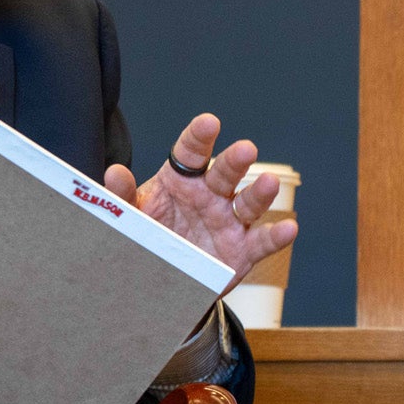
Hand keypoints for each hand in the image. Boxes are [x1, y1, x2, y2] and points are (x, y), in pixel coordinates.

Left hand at [105, 114, 297, 284]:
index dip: (200, 136)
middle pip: (226, 173)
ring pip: (248, 203)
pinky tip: (288, 228)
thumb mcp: (133, 217)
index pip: (192, 152)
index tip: (208, 123)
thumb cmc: (150, 236)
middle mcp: (211, 195)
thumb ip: (123, 196)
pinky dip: (277, 235)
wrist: (159, 279)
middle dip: (236, 161)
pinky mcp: (243, 250)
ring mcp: (229, 221)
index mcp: (182, 179)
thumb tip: (114, 173)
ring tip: (269, 183)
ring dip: (260, 192)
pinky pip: (262, 241)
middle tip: (245, 150)